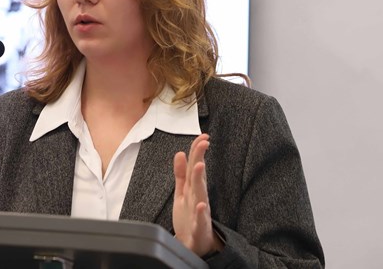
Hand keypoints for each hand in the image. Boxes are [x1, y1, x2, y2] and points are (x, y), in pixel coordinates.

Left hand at [172, 134, 222, 256]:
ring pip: (200, 194)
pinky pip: (200, 220)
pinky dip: (200, 213)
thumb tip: (179, 153)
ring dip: (200, 180)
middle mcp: (198, 197)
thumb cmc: (190, 216)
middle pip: (198, 175)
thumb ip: (180, 174)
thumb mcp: (182, 192)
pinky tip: (200, 205)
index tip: (202, 136)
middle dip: (200, 158)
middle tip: (203, 142)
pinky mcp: (198, 228)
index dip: (197, 151)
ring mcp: (199, 212)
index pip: (195, 166)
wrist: (195, 245)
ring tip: (199, 165)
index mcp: (194, 188)